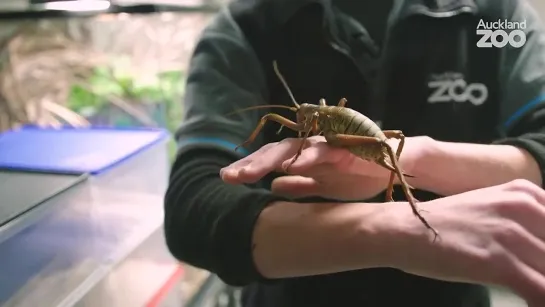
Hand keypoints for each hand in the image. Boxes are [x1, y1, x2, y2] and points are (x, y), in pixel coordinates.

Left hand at [220, 135, 429, 199]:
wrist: (393, 166)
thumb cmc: (356, 173)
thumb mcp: (323, 186)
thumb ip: (300, 185)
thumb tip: (273, 187)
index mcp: (306, 158)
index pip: (272, 159)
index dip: (250, 167)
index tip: (227, 178)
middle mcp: (313, 148)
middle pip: (277, 151)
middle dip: (252, 163)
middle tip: (229, 176)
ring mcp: (330, 146)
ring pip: (296, 148)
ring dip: (271, 160)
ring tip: (249, 172)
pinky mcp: (349, 149)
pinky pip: (326, 152)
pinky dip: (308, 157)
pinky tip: (291, 166)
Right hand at [392, 179, 544, 306]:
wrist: (401, 230)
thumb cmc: (441, 223)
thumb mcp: (487, 209)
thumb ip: (520, 222)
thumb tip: (539, 248)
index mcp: (523, 192)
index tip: (537, 261)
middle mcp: (522, 207)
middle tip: (532, 278)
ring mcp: (511, 234)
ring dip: (543, 285)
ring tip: (532, 293)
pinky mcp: (499, 262)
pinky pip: (541, 290)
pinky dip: (539, 301)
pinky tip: (529, 303)